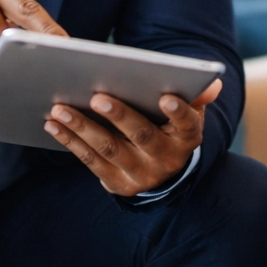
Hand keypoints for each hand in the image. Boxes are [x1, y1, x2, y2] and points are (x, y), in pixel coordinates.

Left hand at [43, 79, 221, 196]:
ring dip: (82, 128)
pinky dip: (70, 141)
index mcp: (187, 137)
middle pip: (142, 136)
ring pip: (109, 149)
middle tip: (97, 97)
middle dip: (119, 116)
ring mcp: (140, 174)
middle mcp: (165, 159)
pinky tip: (53, 124)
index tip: (166, 98)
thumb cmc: (170, 128)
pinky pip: (90, 161)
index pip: (188, 125)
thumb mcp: (188, 115)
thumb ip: (196, 96)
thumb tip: (214, 83)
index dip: (180, 112)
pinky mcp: (116, 183)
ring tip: (60, 109)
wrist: (162, 173)